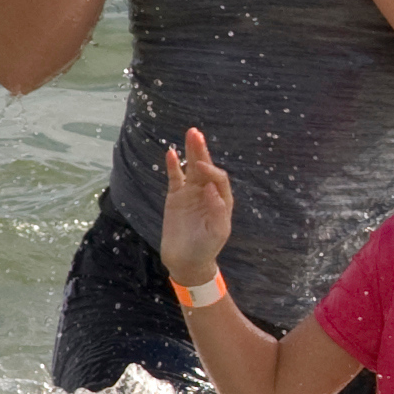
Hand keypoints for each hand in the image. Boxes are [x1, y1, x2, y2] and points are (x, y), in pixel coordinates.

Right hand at [160, 128, 236, 281]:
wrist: (185, 261)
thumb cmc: (205, 248)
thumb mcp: (216, 233)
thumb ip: (216, 211)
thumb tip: (212, 189)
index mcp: (221, 200)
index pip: (219, 179)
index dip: (211, 171)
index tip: (201, 168)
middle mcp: (207, 193)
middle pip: (205, 167)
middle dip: (201, 151)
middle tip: (196, 133)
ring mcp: (191, 193)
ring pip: (191, 168)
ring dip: (190, 152)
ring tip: (190, 133)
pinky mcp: (175, 197)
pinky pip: (175, 178)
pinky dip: (173, 166)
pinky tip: (171, 152)